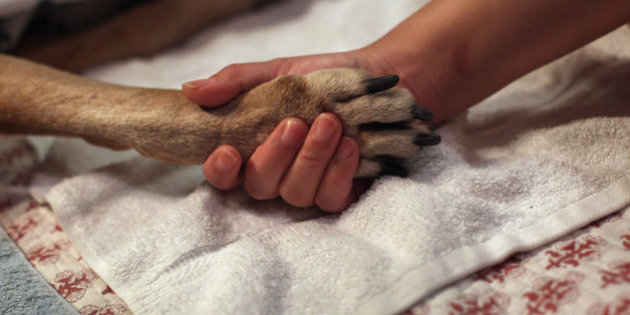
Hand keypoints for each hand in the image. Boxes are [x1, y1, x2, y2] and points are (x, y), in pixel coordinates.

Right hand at [181, 49, 422, 211]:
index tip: (227, 151)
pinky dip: (338, 174)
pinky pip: (329, 200)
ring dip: (311, 160)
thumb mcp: (278, 71)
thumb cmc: (321, 77)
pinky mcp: (339, 191)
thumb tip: (191, 90)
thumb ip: (237, 81)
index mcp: (253, 145)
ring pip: (296, 194)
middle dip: (276, 156)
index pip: (224, 174)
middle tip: (295, 123)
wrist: (377, 78)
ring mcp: (307, 184)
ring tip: (330, 125)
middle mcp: (277, 171)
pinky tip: (349, 147)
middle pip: (259, 186)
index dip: (220, 170)